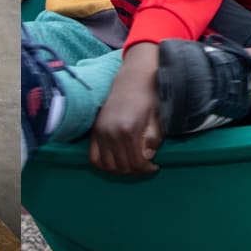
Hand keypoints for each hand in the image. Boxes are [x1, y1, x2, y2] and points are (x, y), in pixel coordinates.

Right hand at [89, 42, 163, 174]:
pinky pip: (94, 157)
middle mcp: (111, 133)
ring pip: (107, 165)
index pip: (136, 162)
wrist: (132, 79)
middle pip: (122, 166)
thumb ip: (153, 141)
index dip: (147, 169)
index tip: (155, 166)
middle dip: (136, 170)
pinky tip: (116, 162)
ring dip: (120, 169)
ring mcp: (100, 132)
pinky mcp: (94, 130)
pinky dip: (104, 165)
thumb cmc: (148, 98)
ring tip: (132, 164)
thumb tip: (147, 157)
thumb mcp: (156, 120)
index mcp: (128, 130)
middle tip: (145, 166)